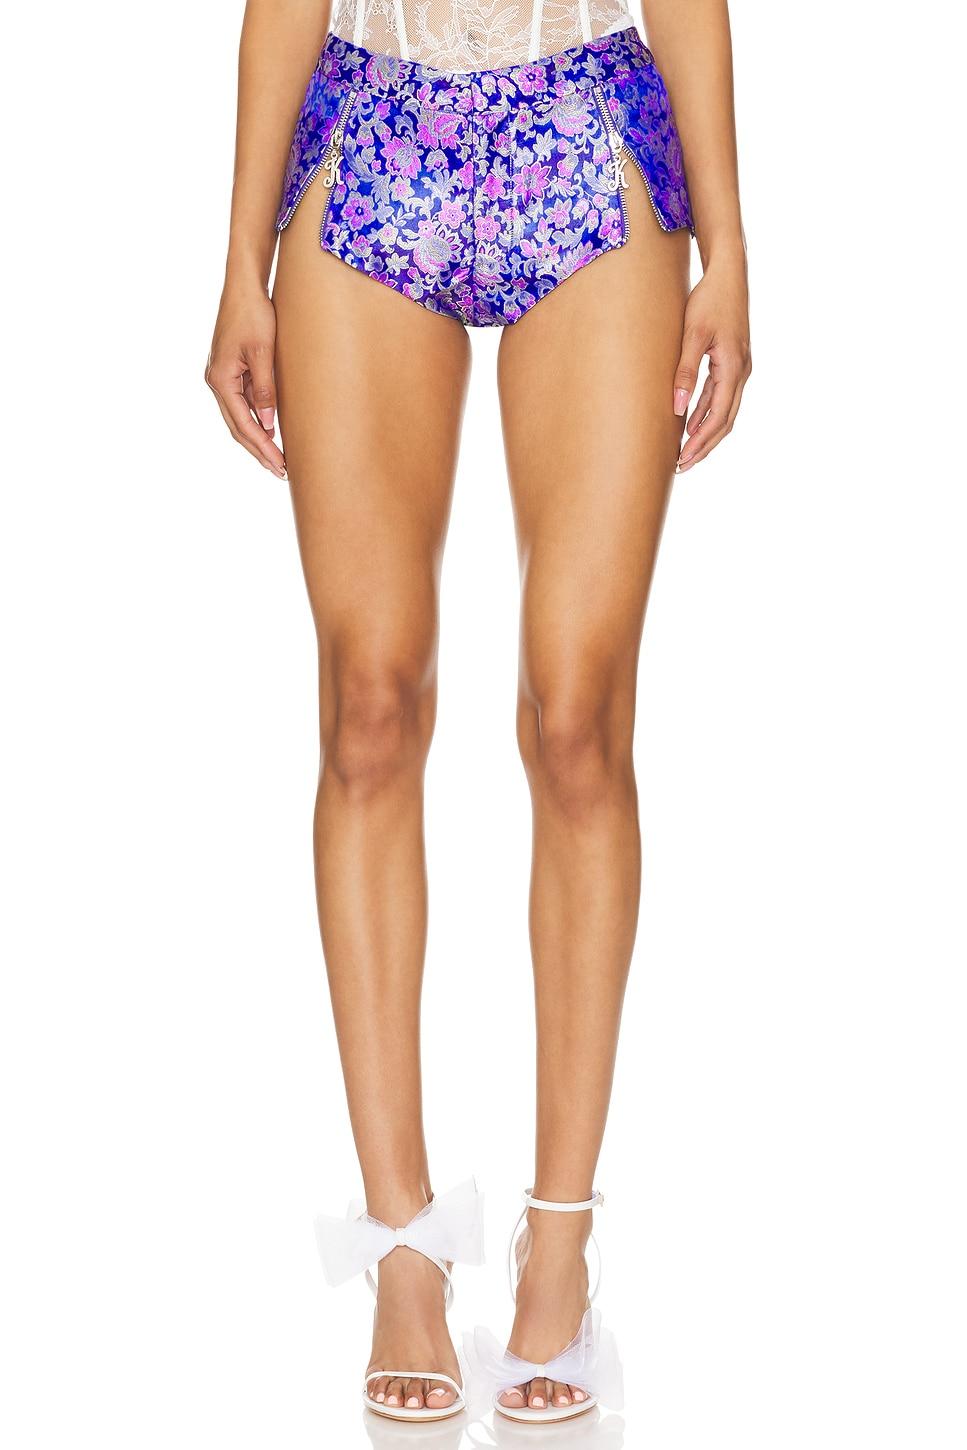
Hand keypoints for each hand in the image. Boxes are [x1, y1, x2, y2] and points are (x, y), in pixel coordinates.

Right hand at [205, 285, 286, 478]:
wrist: (244, 287)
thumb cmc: (254, 314)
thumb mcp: (263, 353)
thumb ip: (265, 388)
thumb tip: (269, 423)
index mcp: (221, 379)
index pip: (243, 424)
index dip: (262, 447)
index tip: (281, 465)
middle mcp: (216, 381)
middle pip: (238, 427)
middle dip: (259, 451)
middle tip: (281, 471)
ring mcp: (221, 377)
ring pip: (238, 418)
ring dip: (257, 438)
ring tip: (277, 459)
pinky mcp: (230, 371)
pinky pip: (242, 404)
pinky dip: (255, 420)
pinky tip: (270, 432)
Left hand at [673, 260, 750, 472]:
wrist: (729, 275)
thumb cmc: (709, 300)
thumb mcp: (693, 334)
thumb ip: (685, 371)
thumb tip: (678, 408)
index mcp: (733, 368)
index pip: (718, 417)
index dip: (700, 441)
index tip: (682, 459)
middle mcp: (741, 372)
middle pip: (725, 421)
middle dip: (704, 445)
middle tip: (681, 466)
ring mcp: (740, 368)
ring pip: (724, 411)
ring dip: (706, 432)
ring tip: (685, 451)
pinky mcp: (733, 362)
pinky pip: (721, 396)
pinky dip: (707, 413)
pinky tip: (690, 424)